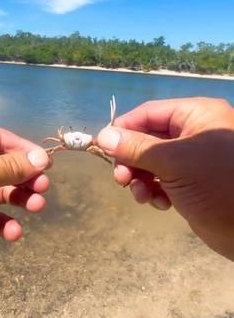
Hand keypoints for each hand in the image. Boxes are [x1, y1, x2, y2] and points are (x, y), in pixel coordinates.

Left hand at [0, 128, 49, 284]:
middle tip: (43, 187)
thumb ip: (7, 167)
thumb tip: (42, 159)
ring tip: (37, 207)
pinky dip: (7, 226)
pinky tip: (12, 233)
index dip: (23, 149)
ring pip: (4, 194)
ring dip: (23, 200)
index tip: (45, 164)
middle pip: (6, 167)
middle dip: (27, 177)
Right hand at [97, 97, 233, 259]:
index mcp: (195, 115)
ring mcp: (190, 159)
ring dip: (140, 180)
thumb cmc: (216, 185)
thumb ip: (136, 148)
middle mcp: (192, 133)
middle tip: (121, 180)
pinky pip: (160, 180)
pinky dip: (154, 191)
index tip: (102, 147)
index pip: (148, 114)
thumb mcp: (173, 162)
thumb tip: (102, 136)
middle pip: (146, 139)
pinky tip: (160, 204)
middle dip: (131, 161)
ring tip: (142, 196)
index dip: (123, 129)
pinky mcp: (188, 182)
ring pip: (150, 163)